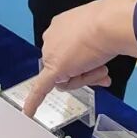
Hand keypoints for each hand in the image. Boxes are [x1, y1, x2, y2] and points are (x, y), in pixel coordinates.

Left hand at [23, 0, 136, 117]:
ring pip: (66, 78)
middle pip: (66, 67)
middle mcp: (51, 37)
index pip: (68, 52)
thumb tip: (96, 63)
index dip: (83, 62)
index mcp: (60, 26)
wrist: (106, 24)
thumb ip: (90, 50)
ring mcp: (51, 52)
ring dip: (86, 78)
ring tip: (101, 69)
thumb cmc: (107, 26)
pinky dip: (34, 101)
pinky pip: (41, 88)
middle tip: (103, 71)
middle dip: (86, 73)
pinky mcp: (54, 68)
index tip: (96, 61)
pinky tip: (28, 113)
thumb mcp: (97, 35)